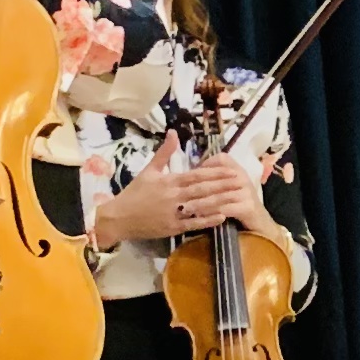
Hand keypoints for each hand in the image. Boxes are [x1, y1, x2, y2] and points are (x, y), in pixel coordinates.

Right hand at [91, 151, 256, 247]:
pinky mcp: (173, 228)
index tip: (231, 170)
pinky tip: (223, 217)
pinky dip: (208, 220)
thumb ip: (164, 152)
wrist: (118, 218)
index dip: (215, 173)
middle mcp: (173, 196)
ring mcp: (174, 212)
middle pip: (202, 189)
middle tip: (241, 182)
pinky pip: (194, 223)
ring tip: (237, 196)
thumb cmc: (134, 193)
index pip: (196, 175)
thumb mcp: (148, 170)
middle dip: (223, 185)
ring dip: (220, 201)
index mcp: (169, 180)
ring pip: (201, 205)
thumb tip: (173, 132)